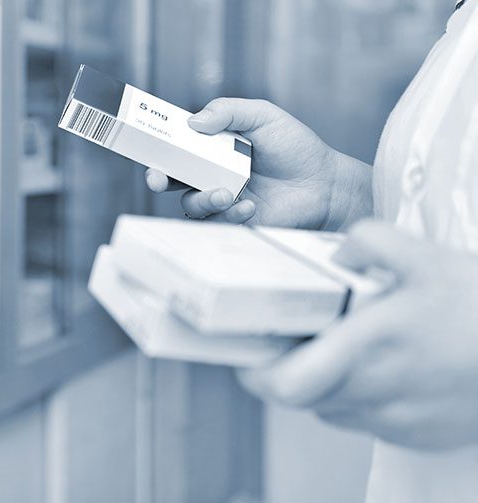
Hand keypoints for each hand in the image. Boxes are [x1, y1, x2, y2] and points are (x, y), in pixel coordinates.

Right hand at [144, 98, 370, 229]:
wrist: (326, 185)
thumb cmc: (297, 148)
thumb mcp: (264, 116)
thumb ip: (228, 111)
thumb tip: (193, 121)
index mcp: (212, 145)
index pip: (176, 144)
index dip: (157, 145)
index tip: (146, 144)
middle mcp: (211, 172)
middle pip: (171, 176)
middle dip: (158, 178)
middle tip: (158, 180)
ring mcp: (221, 197)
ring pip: (190, 203)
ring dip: (202, 199)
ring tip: (226, 194)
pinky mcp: (234, 221)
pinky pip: (216, 222)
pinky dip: (230, 214)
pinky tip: (251, 205)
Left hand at [238, 221, 477, 449]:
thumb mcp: (426, 256)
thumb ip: (370, 242)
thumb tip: (335, 252)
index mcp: (370, 346)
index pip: (287, 384)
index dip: (256, 374)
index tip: (251, 352)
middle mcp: (377, 391)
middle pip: (301, 397)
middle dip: (287, 370)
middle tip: (290, 344)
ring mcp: (397, 420)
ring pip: (331, 409)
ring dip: (323, 384)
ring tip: (340, 349)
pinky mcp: (417, 435)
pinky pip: (366, 421)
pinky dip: (358, 397)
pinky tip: (379, 368)